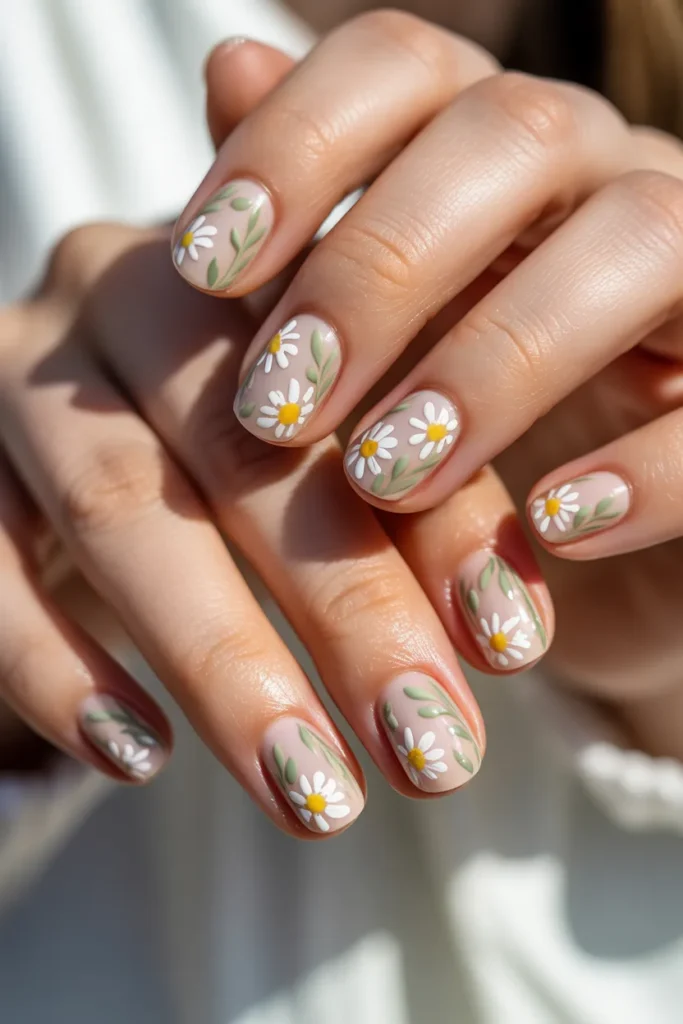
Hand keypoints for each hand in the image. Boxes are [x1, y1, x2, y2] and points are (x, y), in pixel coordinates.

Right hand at [0, 38, 552, 837]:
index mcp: (251, 265)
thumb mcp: (321, 443)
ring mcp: (24, 371)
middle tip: (433, 754)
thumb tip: (508, 639)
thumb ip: (403, 498)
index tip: (513, 650)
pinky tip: (138, 756)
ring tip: (314, 798)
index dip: (444, 520)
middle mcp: (129, 289)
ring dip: (221, 662)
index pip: (364, 384)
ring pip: (117, 506)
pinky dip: (59, 666)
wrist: (90, 408)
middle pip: (245, 447)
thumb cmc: (236, 434)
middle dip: (348, 611)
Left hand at [173, 13, 682, 756]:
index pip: (406, 66)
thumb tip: (226, 64)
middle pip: (513, 137)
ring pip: (643, 241)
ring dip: (496, 361)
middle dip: (377, 268)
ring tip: (383, 476)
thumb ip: (309, 215)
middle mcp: (604, 180)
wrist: (584, 539)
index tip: (203, 268)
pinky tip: (551, 526)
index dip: (298, 142)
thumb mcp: (367, 331)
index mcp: (496, 154)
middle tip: (277, 406)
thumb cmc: (462, 427)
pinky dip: (647, 465)